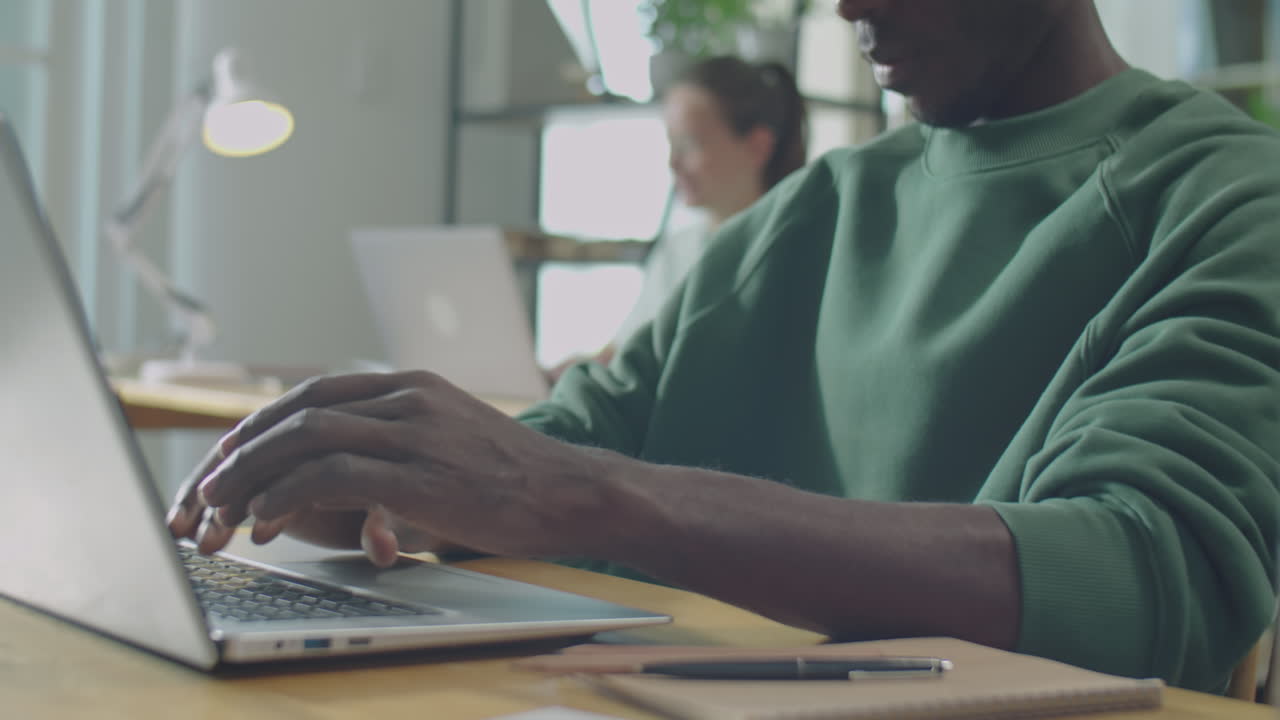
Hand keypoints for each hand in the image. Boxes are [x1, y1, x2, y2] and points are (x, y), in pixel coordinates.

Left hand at [168, 371, 624, 566]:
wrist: (572, 492)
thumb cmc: (512, 477)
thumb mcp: (450, 437)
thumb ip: (399, 437)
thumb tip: (347, 463)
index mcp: (409, 385)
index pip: (312, 394)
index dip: (260, 424)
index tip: (227, 454)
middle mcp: (405, 397)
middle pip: (296, 412)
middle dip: (241, 452)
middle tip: (206, 490)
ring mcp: (413, 430)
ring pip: (303, 438)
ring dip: (251, 474)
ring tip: (219, 509)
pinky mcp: (419, 471)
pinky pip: (331, 475)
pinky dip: (287, 494)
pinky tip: (265, 519)